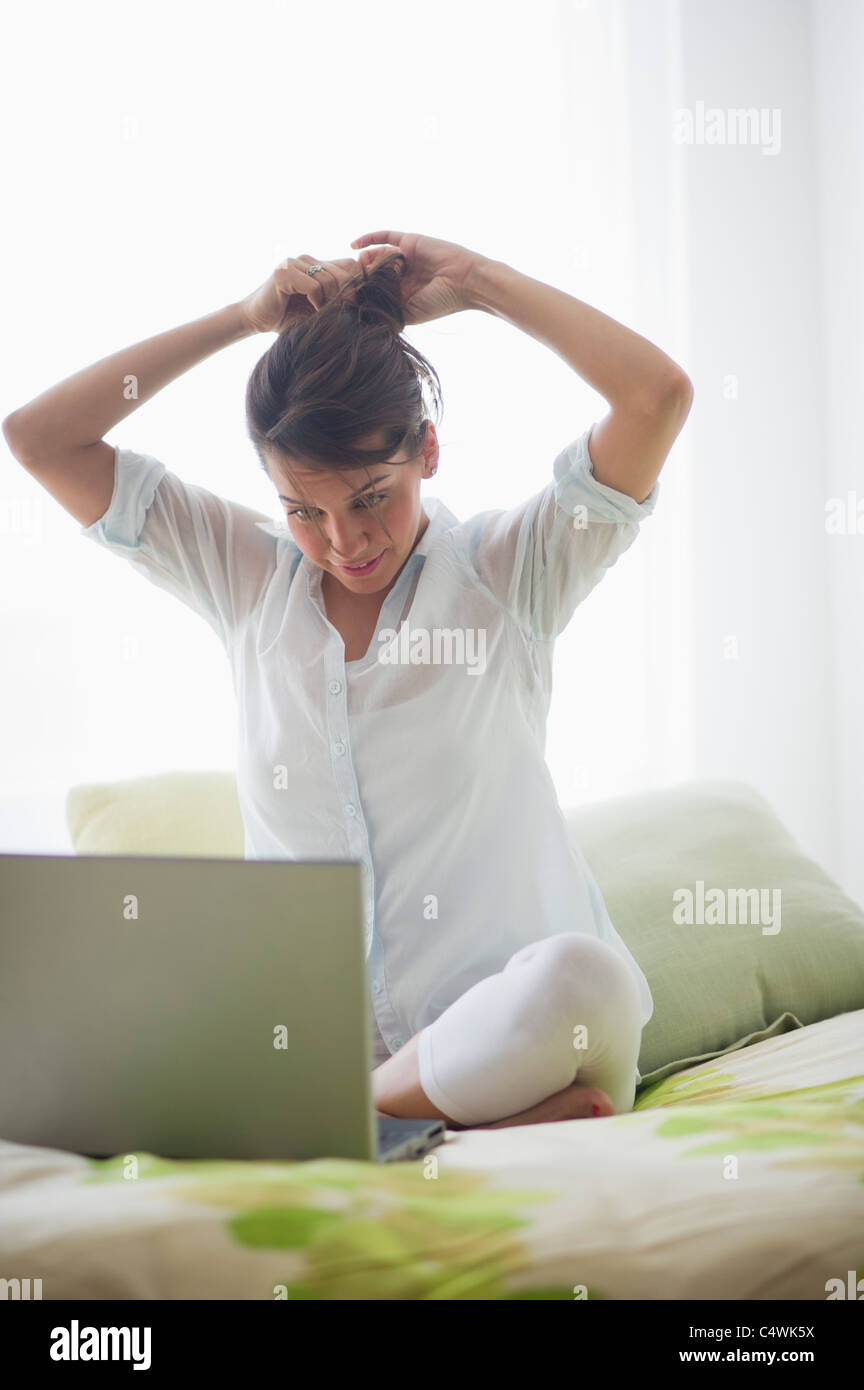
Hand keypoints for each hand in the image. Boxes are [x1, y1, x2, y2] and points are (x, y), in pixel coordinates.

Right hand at [239, 254, 361, 333]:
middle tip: (341, 312)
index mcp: (316, 265)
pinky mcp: (283, 273)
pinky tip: (312, 310)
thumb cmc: (288, 318)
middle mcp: (306, 260)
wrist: (256, 319)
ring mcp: (294, 263)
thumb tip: (366, 304)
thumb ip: (337, 302)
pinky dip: (316, 301)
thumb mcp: (319, 310)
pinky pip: (312, 285)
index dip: (358, 283)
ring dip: (330, 301)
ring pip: (328, 279)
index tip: (356, 304)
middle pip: (343, 271)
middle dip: (346, 294)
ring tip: (322, 314)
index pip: (349, 266)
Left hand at [349, 229, 487, 325]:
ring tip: (356, 267)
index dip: (363, 292)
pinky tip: (353, 245)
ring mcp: (406, 257)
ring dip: (365, 261)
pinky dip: (368, 238)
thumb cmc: (441, 302)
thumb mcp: (410, 314)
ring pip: (378, 255)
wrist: (466, 281)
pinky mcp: (409, 241)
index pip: (377, 291)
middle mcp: (404, 276)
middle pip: (375, 273)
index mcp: (405, 294)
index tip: (348, 297)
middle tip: (351, 281)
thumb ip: (389, 311)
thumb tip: (362, 314)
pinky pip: (385, 237)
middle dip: (362, 276)